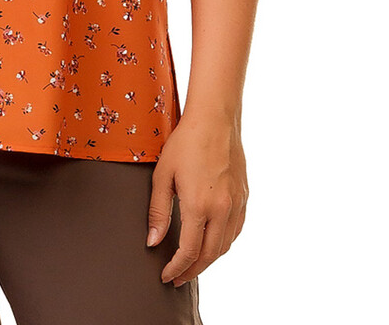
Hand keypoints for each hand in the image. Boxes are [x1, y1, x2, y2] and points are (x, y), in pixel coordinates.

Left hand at [146, 110, 247, 286]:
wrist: (215, 119)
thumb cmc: (185, 142)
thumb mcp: (163, 175)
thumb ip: (158, 211)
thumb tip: (153, 242)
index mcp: (199, 205)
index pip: (189, 252)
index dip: (176, 269)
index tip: (165, 276)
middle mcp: (222, 210)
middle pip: (209, 255)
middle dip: (192, 271)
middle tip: (177, 278)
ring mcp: (237, 204)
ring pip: (225, 246)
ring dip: (208, 260)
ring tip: (192, 264)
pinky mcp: (244, 197)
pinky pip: (235, 231)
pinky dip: (223, 243)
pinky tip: (212, 243)